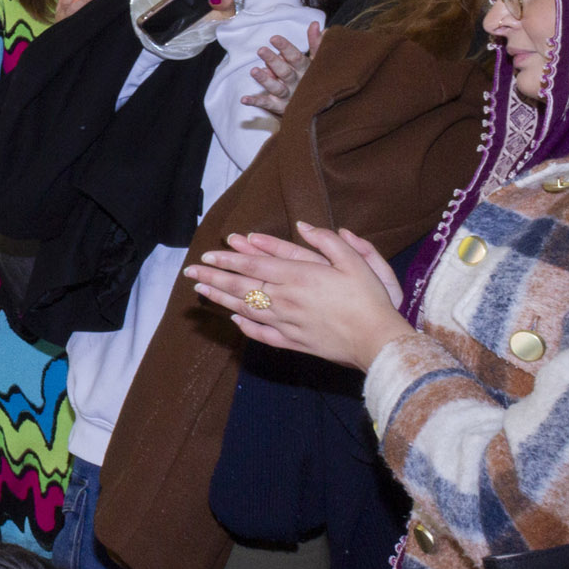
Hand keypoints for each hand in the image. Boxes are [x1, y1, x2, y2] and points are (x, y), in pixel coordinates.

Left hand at [186, 224, 415, 370]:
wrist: (379, 342)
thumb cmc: (370, 299)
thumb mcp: (355, 262)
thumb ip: (327, 242)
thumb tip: (303, 226)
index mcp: (299, 277)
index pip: (254, 265)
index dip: (229, 258)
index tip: (208, 254)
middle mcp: (286, 300)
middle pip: (242, 286)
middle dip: (214, 276)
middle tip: (190, 271)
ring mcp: (287, 323)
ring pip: (246, 309)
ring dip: (220, 298)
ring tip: (201, 290)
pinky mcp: (294, 343)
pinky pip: (262, 334)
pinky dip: (245, 326)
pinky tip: (234, 320)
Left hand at [244, 23, 322, 115]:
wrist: (319, 106)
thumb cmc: (314, 78)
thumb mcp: (317, 60)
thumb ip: (316, 43)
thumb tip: (315, 24)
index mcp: (306, 70)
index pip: (296, 57)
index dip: (286, 48)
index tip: (274, 38)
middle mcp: (298, 83)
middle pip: (285, 72)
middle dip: (273, 61)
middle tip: (260, 50)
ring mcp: (289, 96)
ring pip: (277, 88)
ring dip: (265, 80)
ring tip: (253, 71)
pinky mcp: (281, 107)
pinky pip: (267, 104)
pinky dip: (256, 102)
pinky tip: (244, 99)